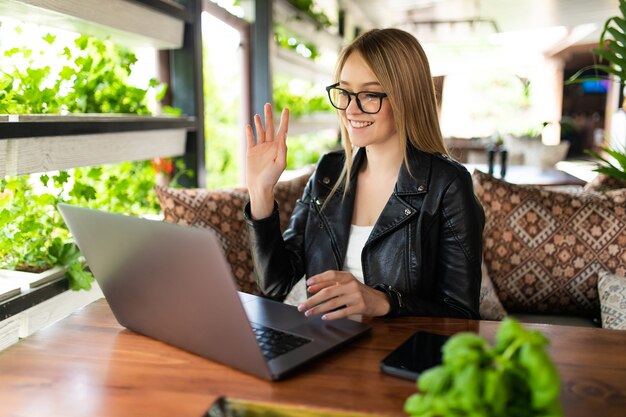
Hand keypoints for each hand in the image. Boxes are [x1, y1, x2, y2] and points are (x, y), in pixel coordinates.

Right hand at [246, 103, 288, 218]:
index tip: (286, 109)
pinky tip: (249, 125)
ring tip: (257, 115)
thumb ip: (282, 150)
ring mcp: (260, 148)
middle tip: (268, 105)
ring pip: (260, 131)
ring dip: (259, 123)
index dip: (284, 120)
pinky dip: (250, 132)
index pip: (282, 131)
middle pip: (270, 128)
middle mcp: (270, 145)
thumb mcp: (280, 164)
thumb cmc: (272, 177)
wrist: (259, 186)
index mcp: (278, 147)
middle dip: (269, 116)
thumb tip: (283, 137)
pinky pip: (250, 139)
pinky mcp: (251, 151)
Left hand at [297, 271, 390, 319]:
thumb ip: (330, 284)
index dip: (318, 279)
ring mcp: (356, 296)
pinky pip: (342, 312)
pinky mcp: (360, 307)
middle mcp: (351, 284)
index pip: (330, 275)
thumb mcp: (346, 284)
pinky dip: (332, 315)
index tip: (307, 285)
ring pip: (332, 303)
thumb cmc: (359, 292)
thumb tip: (311, 288)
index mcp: (347, 277)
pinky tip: (324, 317)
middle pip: (328, 292)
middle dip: (312, 300)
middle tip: (302, 306)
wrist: (379, 300)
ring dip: (318, 309)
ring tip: (309, 313)